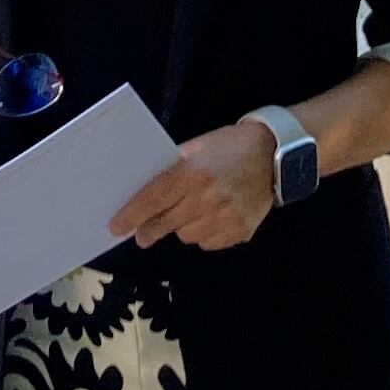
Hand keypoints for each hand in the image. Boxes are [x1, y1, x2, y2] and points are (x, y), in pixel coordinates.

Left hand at [112, 121, 278, 250]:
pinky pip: (208, 243)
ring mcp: (226, 216)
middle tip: (142, 235)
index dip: (132, 214)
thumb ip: (173, 169)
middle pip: (167, 223)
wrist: (273, 155)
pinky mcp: (241, 231)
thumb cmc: (228, 146)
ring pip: (187, 237)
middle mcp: (208, 196)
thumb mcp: (197, 147)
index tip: (116, 227)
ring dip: (183, 228)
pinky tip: (213, 218)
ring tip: (192, 212)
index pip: (154, 198)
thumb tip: (143, 192)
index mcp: (193, 171)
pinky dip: (205, 235)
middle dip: (150, 230)